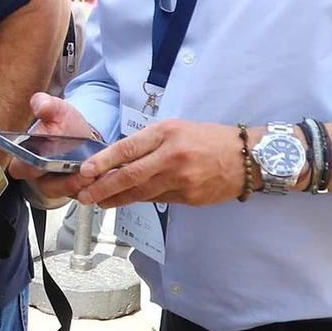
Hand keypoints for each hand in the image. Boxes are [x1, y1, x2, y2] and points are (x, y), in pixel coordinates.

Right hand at [12, 92, 99, 202]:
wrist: (82, 135)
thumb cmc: (64, 125)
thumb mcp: (56, 111)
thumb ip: (45, 105)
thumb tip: (39, 104)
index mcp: (26, 158)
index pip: (21, 168)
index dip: (29, 167)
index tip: (40, 163)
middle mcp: (40, 177)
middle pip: (48, 186)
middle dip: (63, 182)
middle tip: (78, 173)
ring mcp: (59, 186)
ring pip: (67, 193)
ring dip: (81, 186)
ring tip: (94, 175)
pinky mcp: (77, 191)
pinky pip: (84, 194)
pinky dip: (94, 189)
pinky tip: (104, 178)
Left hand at [77, 119, 248, 208]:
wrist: (248, 156)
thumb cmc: (208, 139)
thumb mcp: (176, 129)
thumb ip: (148, 143)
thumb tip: (117, 160)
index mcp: (166, 133)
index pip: (127, 148)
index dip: (102, 162)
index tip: (84, 172)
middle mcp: (172, 155)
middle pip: (129, 175)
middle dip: (102, 188)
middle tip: (83, 195)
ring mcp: (181, 179)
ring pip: (140, 192)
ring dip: (116, 199)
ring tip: (98, 201)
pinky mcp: (189, 197)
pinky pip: (157, 199)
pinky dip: (140, 199)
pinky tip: (126, 200)